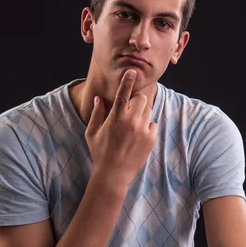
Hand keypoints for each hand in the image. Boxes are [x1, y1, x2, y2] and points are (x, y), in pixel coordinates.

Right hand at [85, 69, 157, 186]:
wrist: (114, 175)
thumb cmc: (100, 153)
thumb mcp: (92, 133)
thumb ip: (97, 113)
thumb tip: (99, 98)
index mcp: (115, 118)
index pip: (123, 94)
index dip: (128, 80)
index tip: (132, 71)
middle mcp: (131, 121)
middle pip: (142, 99)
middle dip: (136, 101)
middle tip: (130, 110)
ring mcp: (142, 130)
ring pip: (148, 110)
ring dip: (142, 113)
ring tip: (132, 126)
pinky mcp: (151, 139)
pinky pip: (153, 124)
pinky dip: (148, 127)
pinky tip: (138, 136)